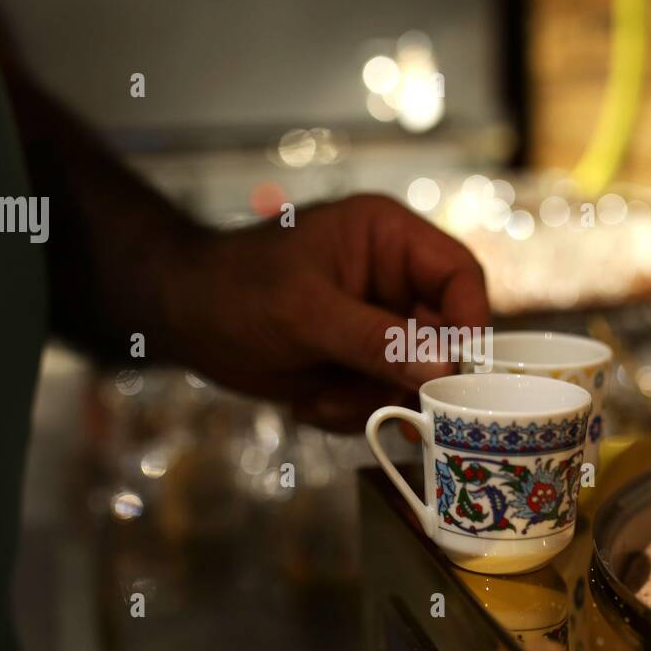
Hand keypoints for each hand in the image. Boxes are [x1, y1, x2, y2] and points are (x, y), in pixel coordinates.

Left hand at [163, 195, 490, 430]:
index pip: (460, 276)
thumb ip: (376, 340)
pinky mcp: (359, 362)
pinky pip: (383, 399)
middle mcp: (394, 279)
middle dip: (409, 379)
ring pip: (415, 379)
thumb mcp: (306, 313)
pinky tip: (308, 400)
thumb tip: (442, 369)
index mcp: (389, 238)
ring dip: (372, 401)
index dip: (469, 325)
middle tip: (384, 407)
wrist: (181, 317)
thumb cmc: (234, 290)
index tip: (456, 374)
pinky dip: (350, 412)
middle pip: (446, 338)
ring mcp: (378, 324)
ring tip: (321, 396)